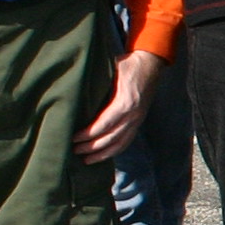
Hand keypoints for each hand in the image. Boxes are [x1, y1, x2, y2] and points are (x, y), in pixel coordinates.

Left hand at [77, 49, 162, 164]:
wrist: (151, 64)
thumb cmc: (128, 65)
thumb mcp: (112, 69)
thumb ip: (98, 82)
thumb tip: (74, 90)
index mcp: (125, 103)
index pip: (104, 125)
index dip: (88, 134)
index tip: (73, 138)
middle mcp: (133, 116)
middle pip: (110, 138)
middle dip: (91, 147)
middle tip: (74, 151)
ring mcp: (137, 120)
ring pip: (119, 144)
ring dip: (102, 154)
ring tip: (86, 160)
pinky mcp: (138, 122)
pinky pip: (126, 141)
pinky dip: (114, 151)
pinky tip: (102, 156)